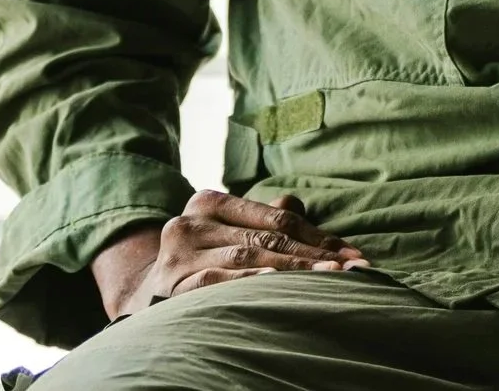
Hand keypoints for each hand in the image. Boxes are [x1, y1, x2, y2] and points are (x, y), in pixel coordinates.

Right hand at [93, 190, 369, 318]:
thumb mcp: (231, 233)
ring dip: (293, 270)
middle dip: (315, 255)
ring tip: (329, 278)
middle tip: (352, 269)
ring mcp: (179, 254)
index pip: (277, 217)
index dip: (319, 235)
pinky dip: (249, 283)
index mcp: (210, 202)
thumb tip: (301, 202)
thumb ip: (268, 218)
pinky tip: (276, 286)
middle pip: (267, 237)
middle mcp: (191, 221)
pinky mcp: (172, 284)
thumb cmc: (204, 260)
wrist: (144, 297)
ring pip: (248, 258)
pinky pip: (219, 283)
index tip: (354, 254)